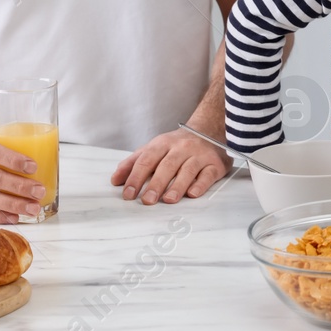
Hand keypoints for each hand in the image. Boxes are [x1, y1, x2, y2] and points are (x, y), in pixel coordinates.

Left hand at [110, 127, 228, 204]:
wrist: (209, 129)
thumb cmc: (177, 145)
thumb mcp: (154, 148)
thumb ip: (134, 162)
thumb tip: (115, 180)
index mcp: (163, 143)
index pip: (147, 160)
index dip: (136, 177)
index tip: (128, 194)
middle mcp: (181, 148)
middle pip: (167, 165)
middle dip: (156, 184)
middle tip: (147, 201)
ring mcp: (199, 155)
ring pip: (188, 170)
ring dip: (177, 185)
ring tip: (168, 200)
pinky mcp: (215, 164)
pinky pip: (208, 174)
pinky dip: (200, 184)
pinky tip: (193, 193)